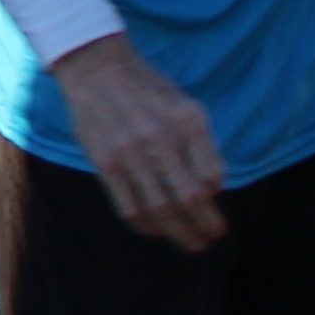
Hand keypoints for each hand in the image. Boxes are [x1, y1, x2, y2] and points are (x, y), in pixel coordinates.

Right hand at [44, 37, 226, 246]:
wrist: (98, 71)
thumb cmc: (148, 91)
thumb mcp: (186, 106)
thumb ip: (202, 144)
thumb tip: (212, 189)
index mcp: (188, 122)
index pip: (213, 176)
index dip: (216, 199)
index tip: (215, 210)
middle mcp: (162, 138)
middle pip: (190, 198)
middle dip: (205, 225)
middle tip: (210, 238)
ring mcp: (131, 153)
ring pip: (160, 209)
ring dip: (179, 233)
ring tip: (191, 243)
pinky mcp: (105, 163)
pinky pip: (129, 207)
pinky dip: (145, 225)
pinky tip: (154, 229)